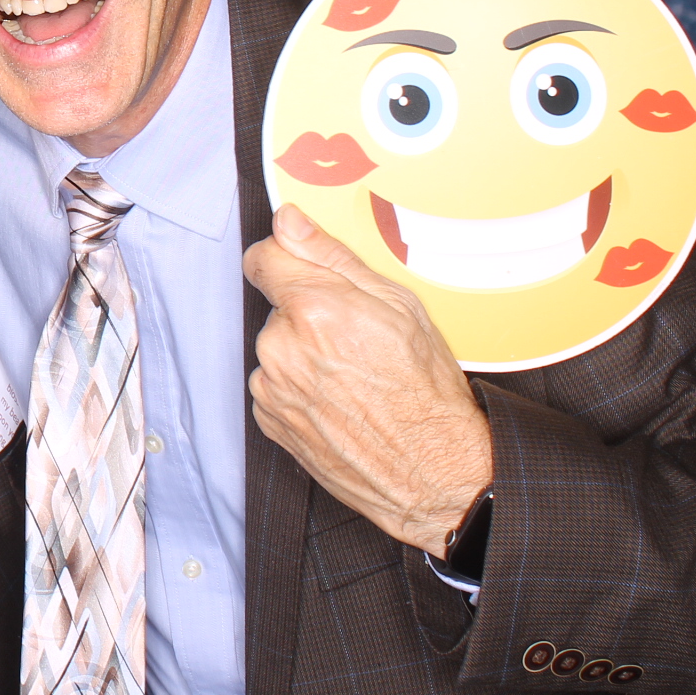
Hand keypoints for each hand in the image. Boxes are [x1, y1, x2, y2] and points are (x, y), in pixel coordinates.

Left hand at [244, 203, 492, 556]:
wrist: (431, 472)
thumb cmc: (425, 393)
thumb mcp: (399, 306)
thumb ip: (333, 258)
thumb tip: (290, 222)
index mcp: (312, 308)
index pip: (263, 257)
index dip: (286, 258)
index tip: (301, 267)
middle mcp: (281, 346)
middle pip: (279, 307)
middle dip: (309, 315)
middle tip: (356, 339)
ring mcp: (271, 386)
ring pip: (278, 349)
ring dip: (303, 355)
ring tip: (353, 379)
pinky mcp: (268, 419)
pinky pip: (275, 386)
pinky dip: (299, 390)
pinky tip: (339, 403)